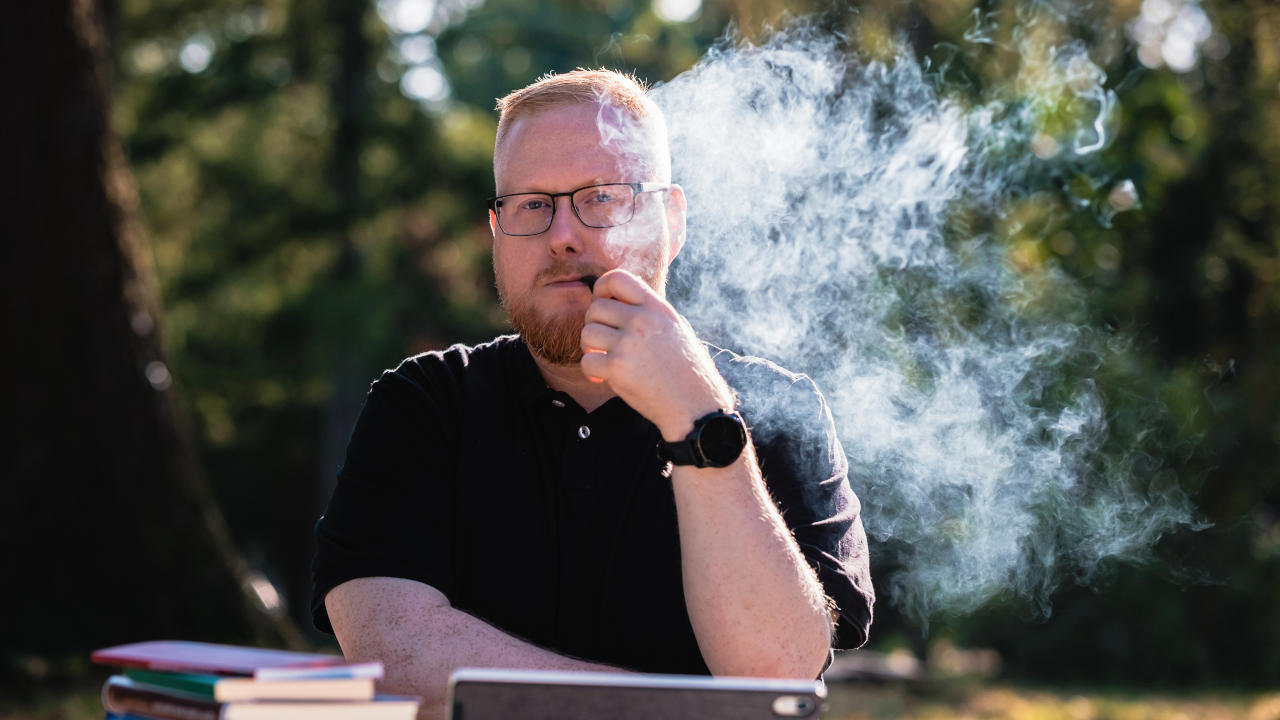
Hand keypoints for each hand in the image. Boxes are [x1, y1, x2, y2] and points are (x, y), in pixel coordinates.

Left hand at [580, 269, 734, 440]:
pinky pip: (586, 361)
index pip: (617, 277)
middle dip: (594, 324)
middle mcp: (642, 321)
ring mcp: (629, 343)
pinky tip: (603, 376)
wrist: (695, 405)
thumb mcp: (676, 328)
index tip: (602, 303)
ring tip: (604, 358)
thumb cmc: (687, 370)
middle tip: (603, 341)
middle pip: (595, 307)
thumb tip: (620, 299)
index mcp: (657, 308)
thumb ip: (650, 312)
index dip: (601, 288)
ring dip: (590, 347)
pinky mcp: (618, 368)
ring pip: (587, 333)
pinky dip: (591, 371)